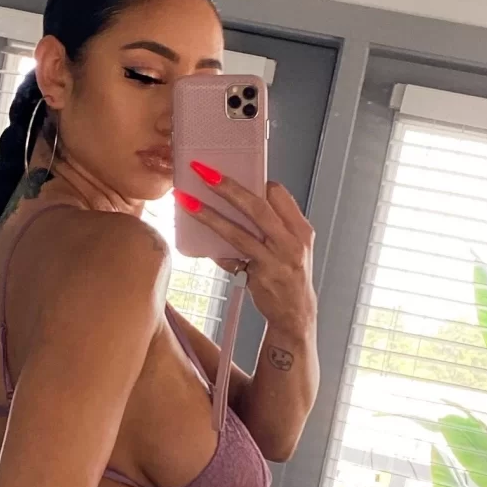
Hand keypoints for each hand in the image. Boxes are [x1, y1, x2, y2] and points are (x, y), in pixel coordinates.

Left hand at [175, 164, 314, 332]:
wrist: (296, 314)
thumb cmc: (289, 275)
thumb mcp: (291, 247)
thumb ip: (272, 226)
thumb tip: (237, 201)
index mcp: (300, 229)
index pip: (278, 194)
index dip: (255, 182)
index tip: (234, 172)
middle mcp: (291, 242)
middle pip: (257, 207)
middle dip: (228, 187)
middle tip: (203, 172)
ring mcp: (275, 260)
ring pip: (238, 233)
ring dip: (209, 215)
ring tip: (186, 201)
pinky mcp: (259, 277)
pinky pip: (231, 258)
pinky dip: (215, 250)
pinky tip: (198, 243)